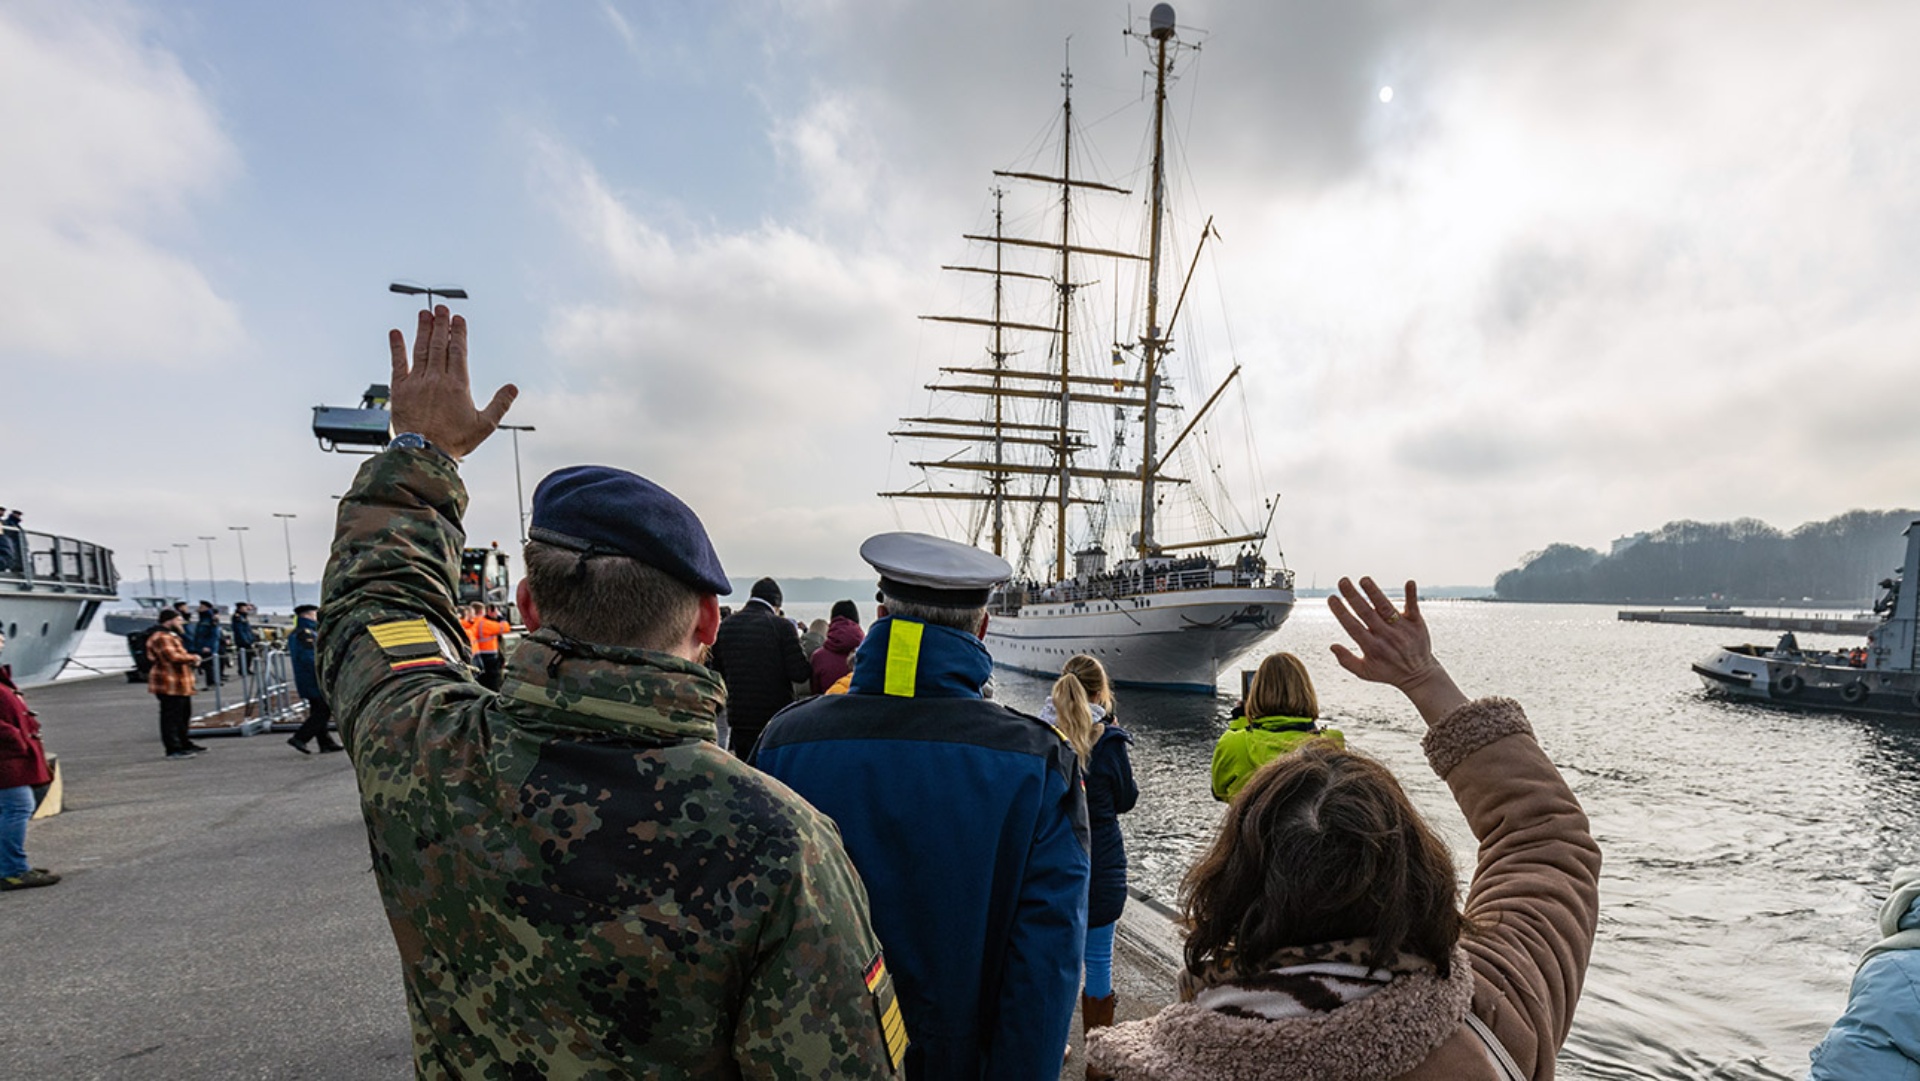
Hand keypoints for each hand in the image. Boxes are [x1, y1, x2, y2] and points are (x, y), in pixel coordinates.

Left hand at [388, 306, 517, 459]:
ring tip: (424, 314)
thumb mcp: (484, 426)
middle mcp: (437, 379)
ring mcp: (417, 382)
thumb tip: (513, 388)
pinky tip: (396, 333)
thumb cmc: (454, 441)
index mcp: (458, 385)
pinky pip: (397, 363)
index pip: (458, 350)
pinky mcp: (400, 389)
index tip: (457, 319)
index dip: (457, 332)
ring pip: (420, 349)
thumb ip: (500, 404)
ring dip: (422, 329)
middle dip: (440, 324)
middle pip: (439, 344)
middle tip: (441, 308)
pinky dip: (397, 347)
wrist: (424, 453)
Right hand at [1328, 576, 1467, 725]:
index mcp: (1372, 648)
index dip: (1341, 612)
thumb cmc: (1388, 671)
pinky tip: (1409, 582)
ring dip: (1374, 593)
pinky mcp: (1416, 623)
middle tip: (1343, 581)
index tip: (1332, 598)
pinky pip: (1413, 607)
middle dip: (1353, 596)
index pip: (1353, 627)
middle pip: (1367, 613)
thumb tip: (1332, 646)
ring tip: (1364, 580)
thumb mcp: (1365, 672)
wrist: (1419, 675)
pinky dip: (1411, 595)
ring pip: (1385, 608)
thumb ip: (1346, 660)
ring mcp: (1402, 629)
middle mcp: (1386, 637)